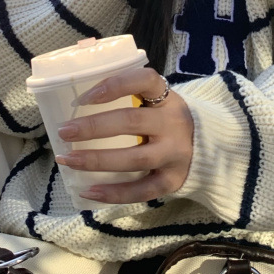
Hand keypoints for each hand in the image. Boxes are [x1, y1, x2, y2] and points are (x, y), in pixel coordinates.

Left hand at [55, 67, 193, 203]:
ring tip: (68, 159)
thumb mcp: (156, 102)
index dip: (114, 85)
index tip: (84, 97)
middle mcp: (174, 124)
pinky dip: (112, 192)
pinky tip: (88, 190)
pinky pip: (141, 190)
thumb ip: (129, 98)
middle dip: (93, 127)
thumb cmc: (166, 121)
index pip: (144, 81)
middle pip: (131, 122)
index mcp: (168, 98)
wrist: (208, 149)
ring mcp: (175, 154)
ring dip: (96, 159)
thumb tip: (76, 101)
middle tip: (64, 131)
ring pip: (134, 158)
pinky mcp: (172, 181)